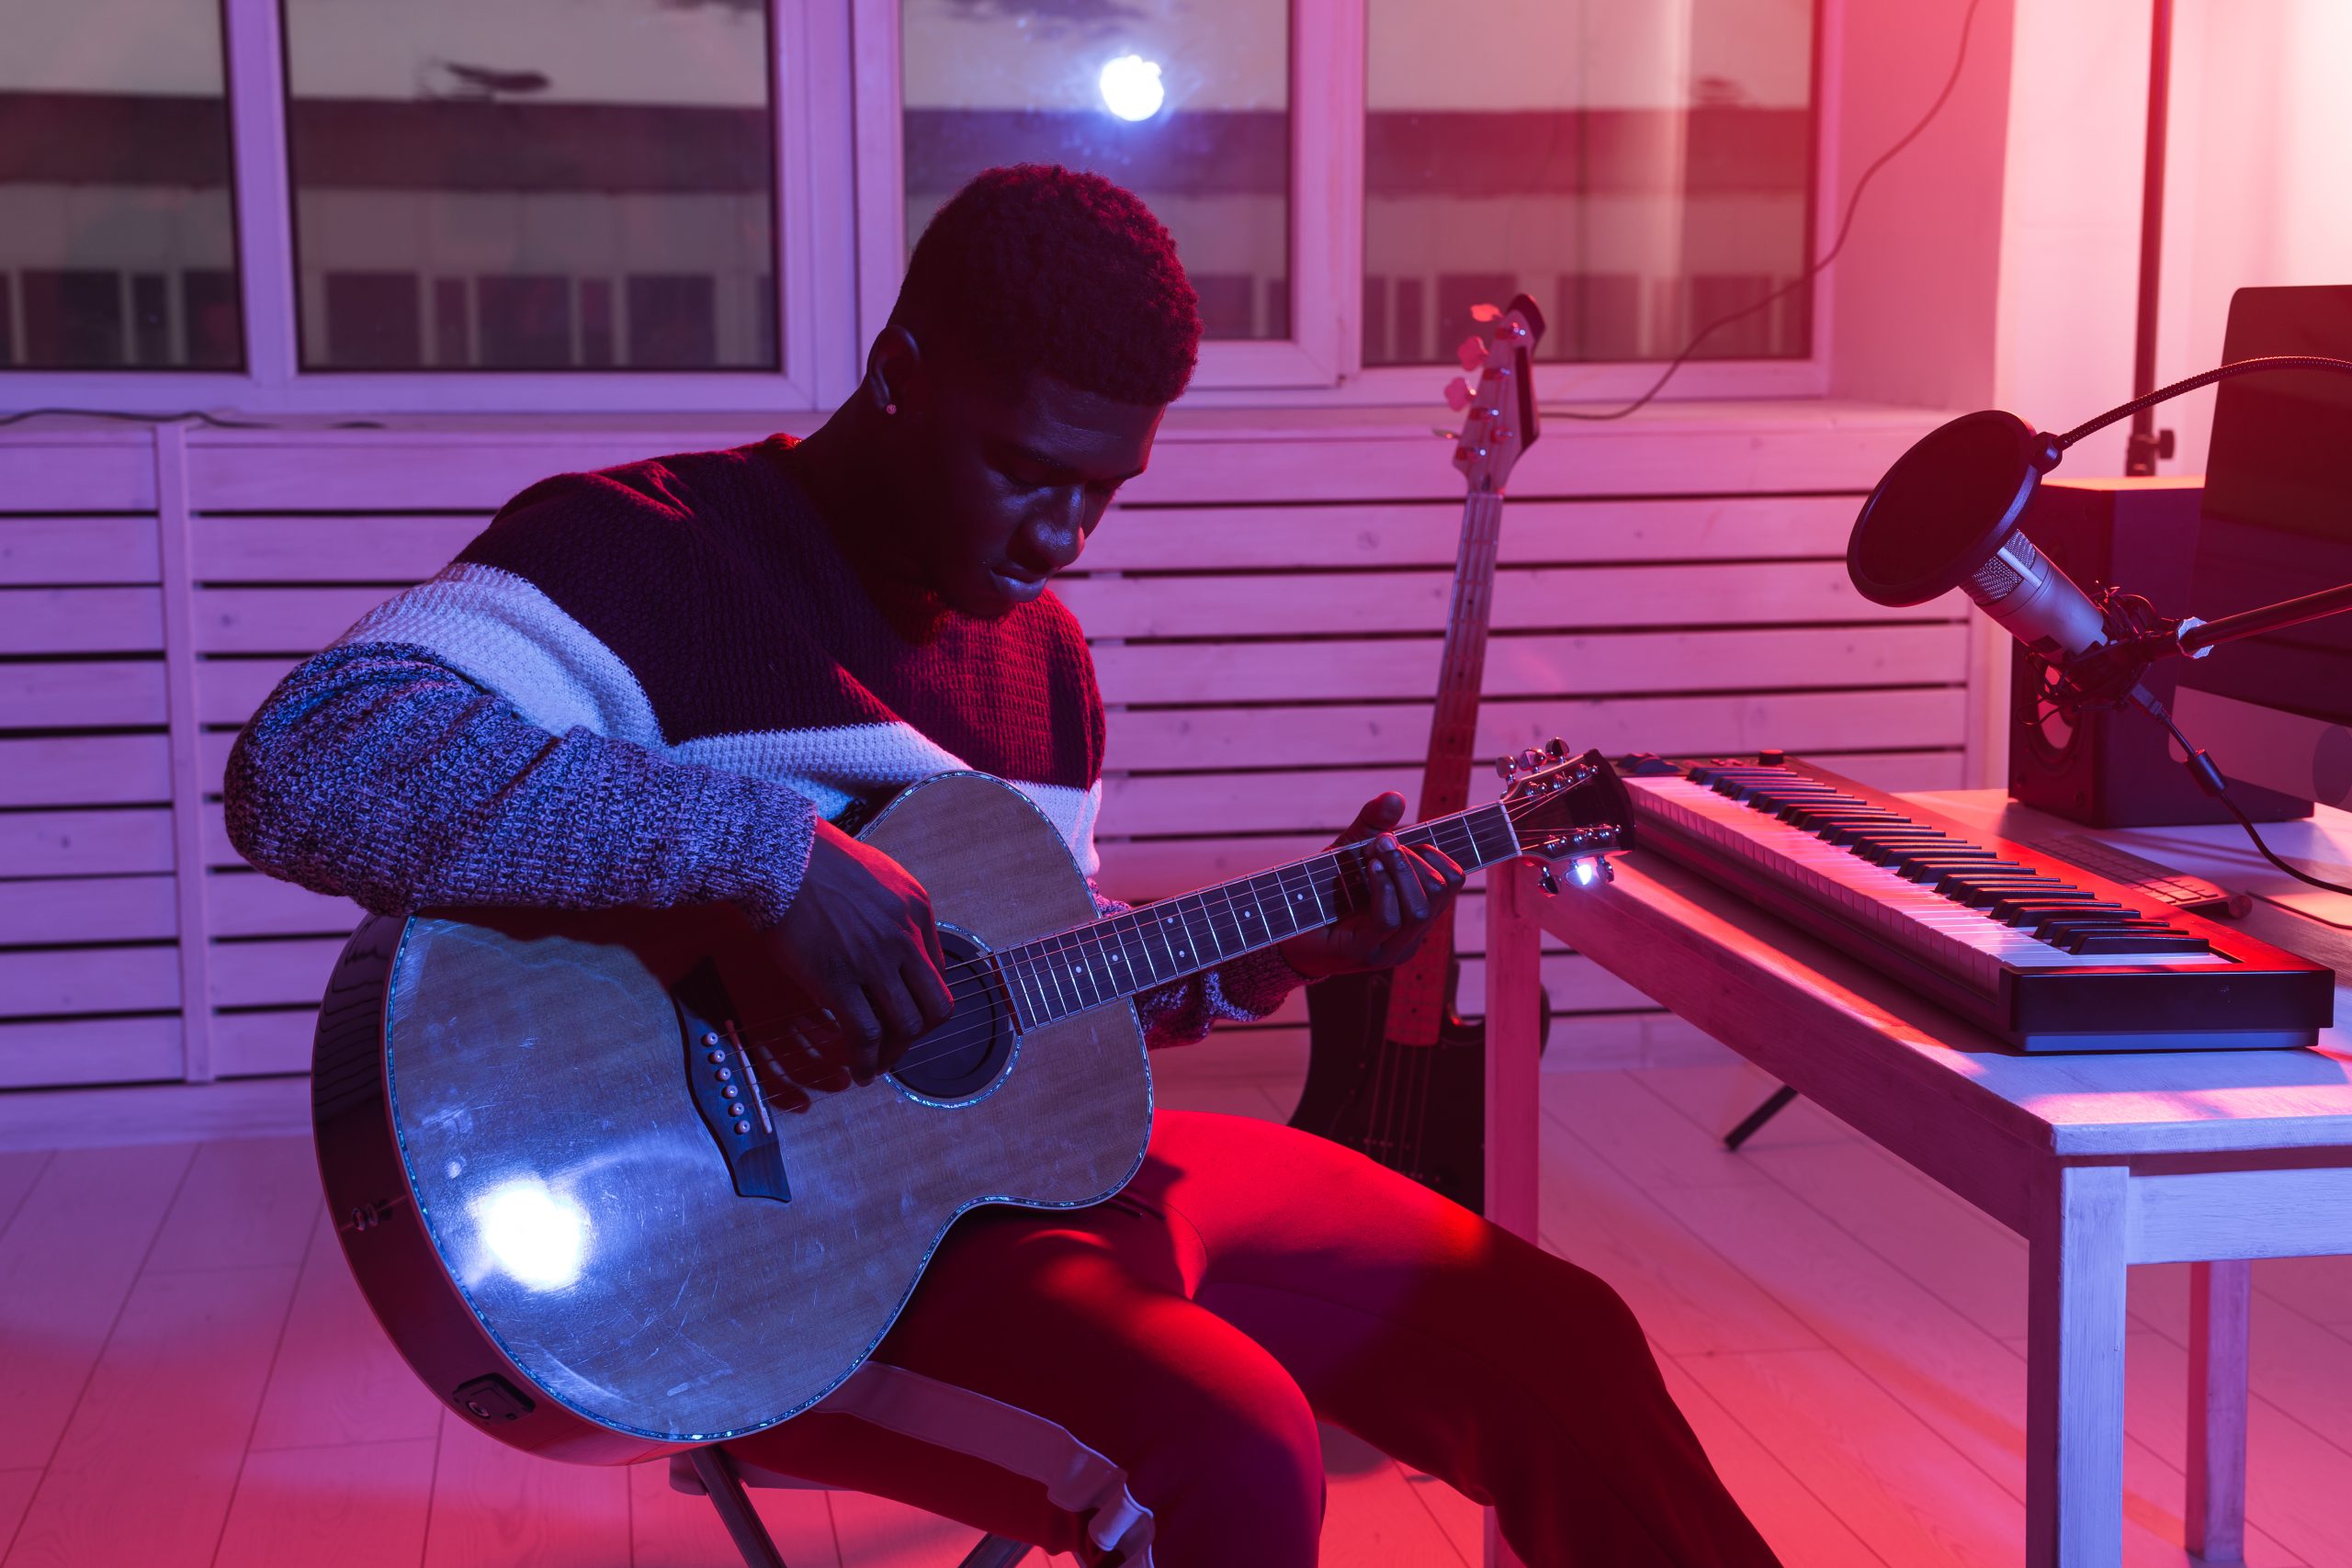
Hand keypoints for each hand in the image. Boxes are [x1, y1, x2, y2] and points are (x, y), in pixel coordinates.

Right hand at [753, 819, 955, 1101]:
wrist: (780, 857)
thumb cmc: (820, 862)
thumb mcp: (882, 875)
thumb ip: (899, 912)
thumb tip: (903, 951)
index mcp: (917, 910)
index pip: (938, 973)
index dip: (923, 1003)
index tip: (906, 1015)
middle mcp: (903, 937)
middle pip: (934, 1007)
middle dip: (918, 1035)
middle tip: (897, 1045)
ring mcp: (873, 960)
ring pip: (905, 1026)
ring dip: (893, 1054)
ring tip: (876, 1064)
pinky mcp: (837, 979)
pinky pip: (864, 1033)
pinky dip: (866, 1060)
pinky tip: (859, 1070)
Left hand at [1278, 792, 1465, 980]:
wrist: (1283, 922)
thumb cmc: (1321, 888)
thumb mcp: (1350, 850)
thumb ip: (1373, 824)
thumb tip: (1395, 796)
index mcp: (1417, 910)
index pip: (1453, 881)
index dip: (1435, 853)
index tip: (1404, 838)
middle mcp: (1411, 934)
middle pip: (1440, 892)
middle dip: (1414, 858)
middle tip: (1381, 842)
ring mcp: (1390, 949)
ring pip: (1419, 909)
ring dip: (1400, 870)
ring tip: (1374, 850)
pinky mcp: (1364, 953)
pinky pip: (1389, 920)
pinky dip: (1383, 887)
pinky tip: (1370, 868)